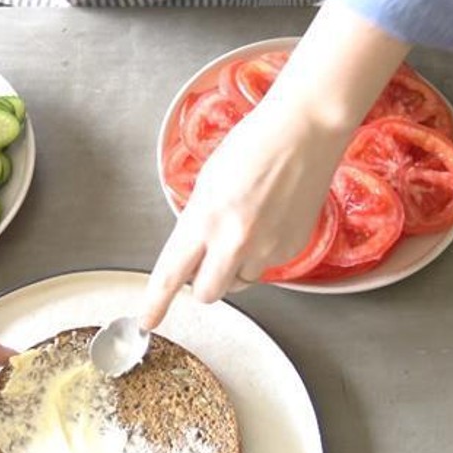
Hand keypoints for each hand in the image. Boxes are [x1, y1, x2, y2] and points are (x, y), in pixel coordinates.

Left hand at [140, 91, 348, 326]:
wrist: (304, 132)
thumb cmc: (254, 145)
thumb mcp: (208, 182)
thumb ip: (197, 221)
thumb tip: (195, 250)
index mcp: (204, 218)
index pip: (172, 273)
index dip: (156, 302)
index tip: (147, 319)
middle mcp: (234, 240)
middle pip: (207, 294)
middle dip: (204, 283)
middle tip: (208, 260)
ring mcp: (266, 248)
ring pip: (239, 281)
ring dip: (236, 266)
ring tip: (248, 225)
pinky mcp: (290, 250)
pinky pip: (267, 267)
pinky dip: (263, 253)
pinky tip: (269, 219)